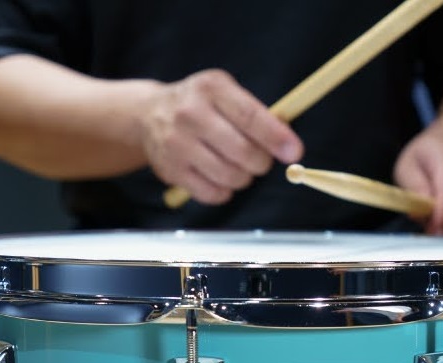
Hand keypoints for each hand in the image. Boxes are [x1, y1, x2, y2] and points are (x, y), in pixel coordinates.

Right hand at [140, 69, 303, 204]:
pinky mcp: (171, 170)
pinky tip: (219, 177)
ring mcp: (177, 143)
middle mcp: (191, 113)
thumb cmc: (200, 105)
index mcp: (211, 88)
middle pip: (243, 152)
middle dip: (261, 162)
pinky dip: (225, 191)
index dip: (275, 137)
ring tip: (238, 167)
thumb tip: (288, 145)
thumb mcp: (225, 93)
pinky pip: (213, 193)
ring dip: (244, 178)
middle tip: (260, 161)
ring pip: (230, 176)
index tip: (294, 152)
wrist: (148, 115)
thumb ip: (256, 115)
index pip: (250, 116)